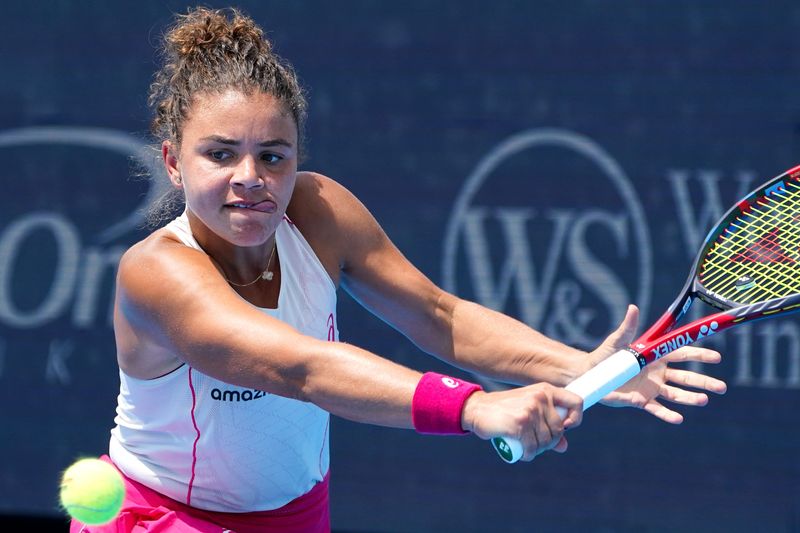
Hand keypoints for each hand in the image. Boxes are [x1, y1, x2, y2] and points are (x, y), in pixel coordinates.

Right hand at [462, 383, 582, 460]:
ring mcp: (530, 410)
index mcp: (545, 390)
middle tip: (535, 443)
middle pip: (559, 430)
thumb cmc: (505, 410)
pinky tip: (523, 453)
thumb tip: (564, 446)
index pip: (576, 402)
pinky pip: (533, 448)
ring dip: (538, 450)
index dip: (576, 418)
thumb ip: (547, 425)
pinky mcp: (520, 423)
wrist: (478, 409)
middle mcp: (540, 397)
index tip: (566, 428)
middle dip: (549, 442)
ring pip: (547, 441)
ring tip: (527, 447)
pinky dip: (528, 455)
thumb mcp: (528, 410)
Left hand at [590, 305, 726, 422]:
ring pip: (676, 394)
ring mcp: (652, 388)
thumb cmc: (605, 355)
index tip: (717, 357)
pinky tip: (679, 419)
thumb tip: (633, 308)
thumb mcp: (617, 341)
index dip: (700, 356)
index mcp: (656, 356)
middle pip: (686, 377)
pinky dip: (667, 415)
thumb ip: (627, 327)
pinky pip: (657, 409)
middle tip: (722, 387)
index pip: (682, 354)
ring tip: (704, 400)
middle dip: (704, 382)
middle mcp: (658, 373)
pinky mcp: (642, 401)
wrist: (590, 375)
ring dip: (691, 398)